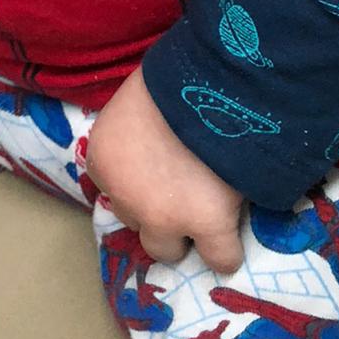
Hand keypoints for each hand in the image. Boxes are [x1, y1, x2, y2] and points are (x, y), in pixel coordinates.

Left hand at [85, 66, 244, 273]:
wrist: (209, 80)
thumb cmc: (171, 79)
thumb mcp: (135, 103)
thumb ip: (134, 134)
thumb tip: (153, 143)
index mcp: (103, 159)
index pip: (113, 189)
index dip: (139, 180)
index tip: (159, 167)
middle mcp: (124, 196)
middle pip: (136, 221)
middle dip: (156, 209)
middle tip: (184, 185)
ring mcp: (163, 216)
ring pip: (168, 250)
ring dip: (185, 234)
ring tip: (208, 210)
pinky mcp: (207, 224)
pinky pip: (221, 259)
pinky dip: (227, 251)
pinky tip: (235, 232)